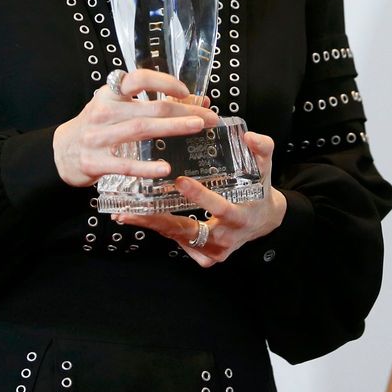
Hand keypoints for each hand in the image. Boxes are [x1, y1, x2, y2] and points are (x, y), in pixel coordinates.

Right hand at [53, 70, 218, 187]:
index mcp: (110, 94)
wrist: (61, 151)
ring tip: (197, 128)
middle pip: (149, 108)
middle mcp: (104, 111)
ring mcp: (98, 137)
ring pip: (141, 130)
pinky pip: (125, 164)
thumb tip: (196, 101)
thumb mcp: (117, 108)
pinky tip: (166, 168)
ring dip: (172, 128)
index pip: (138, 78)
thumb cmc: (97, 126)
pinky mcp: (95, 162)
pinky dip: (146, 166)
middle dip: (183, 111)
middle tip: (209, 117)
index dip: (163, 82)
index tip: (185, 92)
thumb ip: (150, 103)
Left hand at [112, 131, 286, 266]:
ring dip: (153, 226)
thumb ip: (262, 150)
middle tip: (134, 209)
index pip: (220, 208)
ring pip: (178, 238)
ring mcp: (213, 251)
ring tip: (126, 214)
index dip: (200, 196)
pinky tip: (139, 219)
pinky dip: (160, 231)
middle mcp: (226, 239)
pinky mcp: (203, 256)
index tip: (180, 181)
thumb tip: (249, 136)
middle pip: (189, 231)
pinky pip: (178, 243)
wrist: (263, 221)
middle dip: (160, 220)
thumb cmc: (259, 191)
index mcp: (241, 217)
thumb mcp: (266, 169)